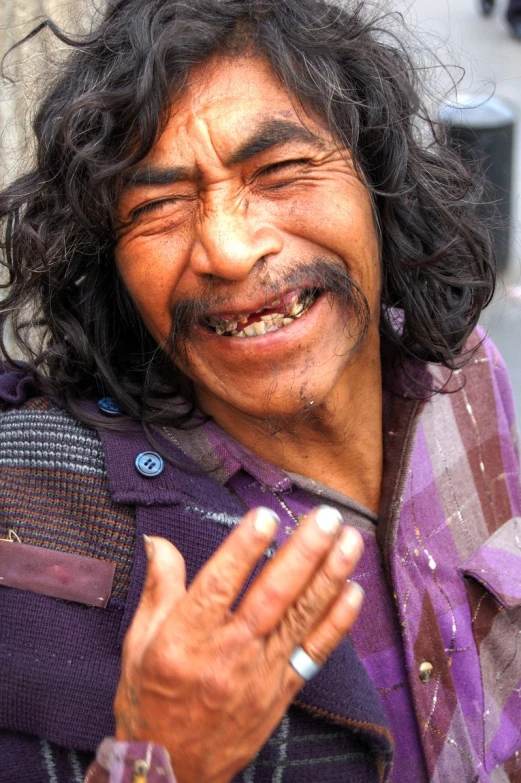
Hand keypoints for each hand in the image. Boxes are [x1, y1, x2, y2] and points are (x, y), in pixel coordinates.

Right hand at [114, 505, 363, 782]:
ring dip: (329, 576)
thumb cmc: (151, 700)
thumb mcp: (139, 644)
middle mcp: (226, 655)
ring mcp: (259, 675)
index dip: (243, 549)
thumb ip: (159, 590)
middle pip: (271, 596)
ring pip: (299, 618)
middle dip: (303, 553)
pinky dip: (337, 622)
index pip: (219, 585)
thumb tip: (159, 542)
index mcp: (184, 640)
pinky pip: (314, 653)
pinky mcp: (281, 691)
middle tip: (325, 518)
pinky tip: (354, 591)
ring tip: (350, 541)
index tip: (265, 516)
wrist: (172, 769)